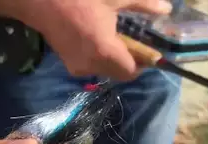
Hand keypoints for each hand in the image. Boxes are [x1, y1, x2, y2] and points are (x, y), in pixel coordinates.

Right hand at [22, 0, 172, 79]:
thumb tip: (166, 9)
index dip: (143, 63)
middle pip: (118, 73)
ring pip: (104, 69)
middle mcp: (91, 66)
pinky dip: (97, 55)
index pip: (132, 72)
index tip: (146, 48)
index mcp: (105, 52)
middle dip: (128, 60)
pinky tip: (93, 35)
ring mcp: (77, 66)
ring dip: (112, 58)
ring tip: (110, 34)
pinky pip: (90, 65)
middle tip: (130, 39)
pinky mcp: (67, 62)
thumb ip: (143, 6)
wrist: (40, 1)